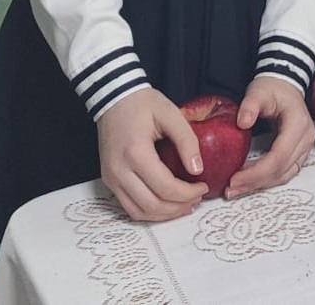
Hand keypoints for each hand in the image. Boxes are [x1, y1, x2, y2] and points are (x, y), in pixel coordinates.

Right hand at [97, 87, 208, 222]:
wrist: (114, 99)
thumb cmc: (143, 104)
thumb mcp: (171, 113)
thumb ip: (187, 140)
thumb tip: (198, 169)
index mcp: (136, 153)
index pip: (165, 187)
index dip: (188, 192)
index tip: (204, 186)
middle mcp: (119, 171)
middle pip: (151, 205)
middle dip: (178, 207)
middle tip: (198, 199)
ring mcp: (111, 178)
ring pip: (138, 211)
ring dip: (163, 215)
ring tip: (185, 206)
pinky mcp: (109, 180)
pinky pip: (128, 206)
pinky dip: (148, 211)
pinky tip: (165, 205)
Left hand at [225, 75, 314, 197]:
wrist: (285, 86)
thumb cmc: (273, 89)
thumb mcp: (259, 91)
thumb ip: (250, 104)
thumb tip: (243, 122)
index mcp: (298, 123)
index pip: (279, 156)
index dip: (256, 172)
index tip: (233, 179)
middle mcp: (306, 138)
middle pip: (281, 169)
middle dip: (254, 182)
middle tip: (230, 189)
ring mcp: (305, 147)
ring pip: (284, 175)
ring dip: (260, 185)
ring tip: (235, 189)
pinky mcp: (299, 153)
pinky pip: (284, 172)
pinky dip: (266, 180)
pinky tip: (248, 182)